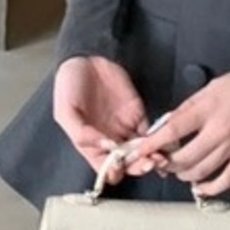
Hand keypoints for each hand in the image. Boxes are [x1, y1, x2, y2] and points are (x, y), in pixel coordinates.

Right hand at [52, 56, 160, 184]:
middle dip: (138, 167)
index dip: (114, 172)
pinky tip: (164, 143)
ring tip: (159, 157)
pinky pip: (151, 132)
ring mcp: (125, 128)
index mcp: (90, 145)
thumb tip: (105, 146)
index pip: (104, 168)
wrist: (86, 58)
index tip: (121, 167)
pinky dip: (159, 139)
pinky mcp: (139, 114)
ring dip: (152, 157)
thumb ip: (81, 133)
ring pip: (142, 151)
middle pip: (127, 164)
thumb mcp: (65, 111)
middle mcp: (109, 140)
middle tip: (148, 163)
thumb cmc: (69, 86)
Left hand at [128, 66, 229, 196]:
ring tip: (178, 171)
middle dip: (166, 164)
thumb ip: (187, 108)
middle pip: (184, 158)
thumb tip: (168, 125)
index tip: (141, 150)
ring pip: (201, 171)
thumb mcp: (208, 88)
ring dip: (184, 176)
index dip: (153, 144)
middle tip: (160, 161)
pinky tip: (201, 188)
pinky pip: (227, 179)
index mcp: (206, 110)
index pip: (172, 131)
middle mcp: (218, 131)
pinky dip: (211, 188)